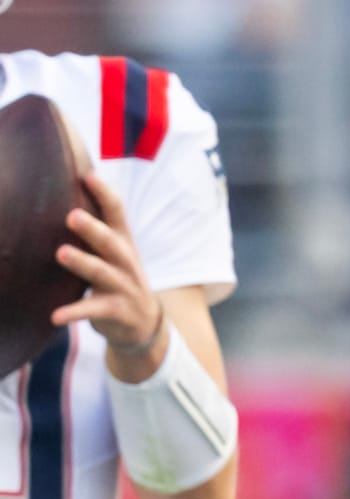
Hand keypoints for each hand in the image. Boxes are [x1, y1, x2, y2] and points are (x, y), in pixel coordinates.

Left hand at [51, 172, 166, 380]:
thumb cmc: (118, 278)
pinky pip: (93, 310)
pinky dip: (73, 313)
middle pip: (111, 243)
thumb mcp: (115, 252)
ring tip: (61, 253)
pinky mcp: (117, 311)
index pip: (117, 214)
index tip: (88, 176)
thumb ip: (96, 227)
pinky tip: (55, 316)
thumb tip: (62, 192)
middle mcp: (126, 262)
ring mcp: (123, 287)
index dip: (104, 194)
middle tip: (72, 216)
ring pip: (102, 273)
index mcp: (123, 243)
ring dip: (82, 263)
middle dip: (93, 229)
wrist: (144, 322)